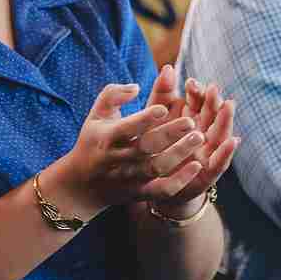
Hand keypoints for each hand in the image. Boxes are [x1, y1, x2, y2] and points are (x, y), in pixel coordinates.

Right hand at [42, 80, 210, 218]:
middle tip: (191, 122)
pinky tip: (197, 166)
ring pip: (157, 168)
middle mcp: (117, 159)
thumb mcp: (96, 115)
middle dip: (169, 134)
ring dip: (179, 154)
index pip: (127, 128)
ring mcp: (129, 178)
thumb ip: (112, 94)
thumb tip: (136, 86)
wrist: (81, 185)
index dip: (145, 119)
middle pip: (146, 147)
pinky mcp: (139, 193)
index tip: (164, 108)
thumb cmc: (92, 141)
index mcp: (106, 138)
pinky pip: (162, 190)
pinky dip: (180, 180)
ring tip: (199, 137)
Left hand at [144, 66, 239, 213]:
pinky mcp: (209, 173)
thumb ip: (161, 94)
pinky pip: (220, 162)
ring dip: (225, 120)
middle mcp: (202, 133)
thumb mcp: (154, 119)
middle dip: (212, 102)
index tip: (190, 82)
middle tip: (212, 88)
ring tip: (229, 105)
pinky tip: (234, 140)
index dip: (196, 92)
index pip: (196, 102)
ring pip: (219, 135)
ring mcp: (208, 153)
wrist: (150, 184)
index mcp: (190, 118)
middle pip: (211, 115)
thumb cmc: (153, 147)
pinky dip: (227, 152)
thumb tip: (167, 67)